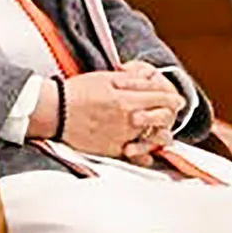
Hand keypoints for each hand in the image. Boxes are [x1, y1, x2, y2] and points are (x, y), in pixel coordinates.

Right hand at [51, 70, 184, 159]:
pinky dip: (144, 154)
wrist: (54, 112)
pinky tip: (144, 150)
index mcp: (128, 100)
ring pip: (153, 139)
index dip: (172, 98)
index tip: (177, 99)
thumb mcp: (104, 78)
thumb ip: (130, 79)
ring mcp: (122, 137)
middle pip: (162, 119)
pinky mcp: (113, 150)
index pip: (161, 98)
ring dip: (160, 135)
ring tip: (158, 131)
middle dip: (169, 115)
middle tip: (169, 113)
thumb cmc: (76, 92)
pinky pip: (136, 156)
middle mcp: (129, 121)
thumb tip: (151, 77)